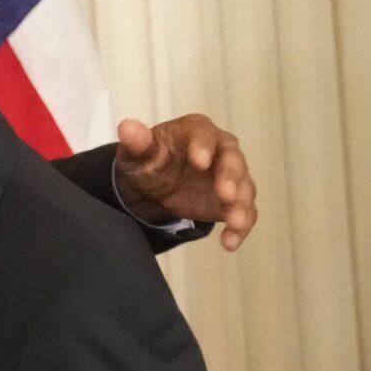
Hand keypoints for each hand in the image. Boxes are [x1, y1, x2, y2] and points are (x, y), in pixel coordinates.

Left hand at [113, 113, 257, 250]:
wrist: (155, 186)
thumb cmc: (149, 161)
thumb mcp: (137, 153)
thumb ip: (136, 142)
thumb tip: (126, 127)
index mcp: (196, 131)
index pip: (204, 134)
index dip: (203, 146)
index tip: (200, 162)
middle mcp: (221, 149)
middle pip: (232, 159)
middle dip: (231, 177)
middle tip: (227, 195)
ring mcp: (231, 176)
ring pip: (244, 187)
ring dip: (242, 205)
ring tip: (236, 223)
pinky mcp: (233, 201)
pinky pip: (243, 213)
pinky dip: (239, 228)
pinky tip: (230, 243)